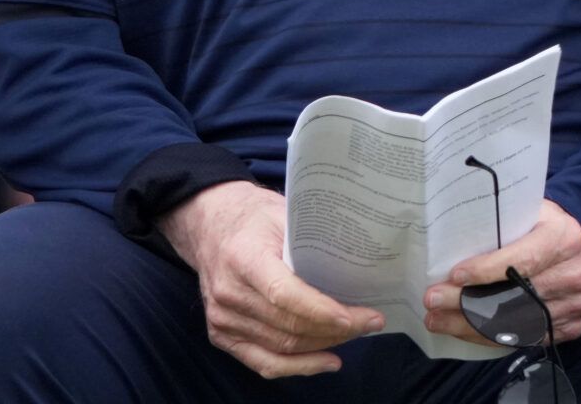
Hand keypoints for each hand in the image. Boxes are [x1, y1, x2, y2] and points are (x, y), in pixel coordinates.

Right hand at [159, 180, 384, 377]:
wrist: (209, 227)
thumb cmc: (254, 218)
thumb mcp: (284, 213)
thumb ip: (313, 237)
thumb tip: (360, 256)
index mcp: (244, 258)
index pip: (284, 294)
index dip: (320, 310)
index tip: (354, 316)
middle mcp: (229, 293)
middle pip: (288, 325)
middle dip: (335, 329)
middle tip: (371, 321)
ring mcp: (222, 319)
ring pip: (281, 347)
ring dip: (323, 345)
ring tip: (357, 333)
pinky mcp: (221, 335)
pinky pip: (262, 361)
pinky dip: (297, 367)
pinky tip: (327, 361)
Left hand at [423, 199, 580, 345]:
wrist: (578, 248)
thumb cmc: (541, 226)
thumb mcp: (528, 212)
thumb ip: (501, 223)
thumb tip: (452, 239)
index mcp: (564, 237)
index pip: (524, 260)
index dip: (487, 270)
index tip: (454, 276)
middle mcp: (574, 273)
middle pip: (514, 297)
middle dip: (467, 302)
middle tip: (432, 301)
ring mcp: (575, 303)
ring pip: (515, 323)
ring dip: (470, 324)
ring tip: (437, 320)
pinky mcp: (572, 326)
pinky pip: (523, 339)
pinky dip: (488, 337)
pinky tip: (462, 330)